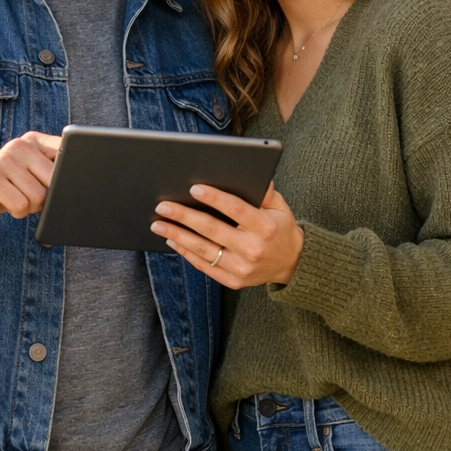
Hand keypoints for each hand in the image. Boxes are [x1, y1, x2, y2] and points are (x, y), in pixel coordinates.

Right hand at [0, 131, 60, 222]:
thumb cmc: (10, 186)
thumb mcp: (33, 171)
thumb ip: (54, 169)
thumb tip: (79, 181)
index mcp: (34, 141)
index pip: (66, 152)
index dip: (68, 174)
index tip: (63, 183)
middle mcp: (19, 145)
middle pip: (53, 180)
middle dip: (47, 197)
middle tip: (31, 195)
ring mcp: (3, 160)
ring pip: (38, 196)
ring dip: (30, 206)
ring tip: (17, 198)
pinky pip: (20, 205)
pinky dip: (17, 212)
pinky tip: (6, 203)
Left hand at [151, 183, 303, 288]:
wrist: (292, 264)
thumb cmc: (280, 228)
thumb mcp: (280, 207)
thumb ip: (265, 190)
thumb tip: (248, 170)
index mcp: (265, 227)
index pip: (236, 210)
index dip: (215, 199)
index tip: (194, 188)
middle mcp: (253, 249)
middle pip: (212, 230)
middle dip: (184, 216)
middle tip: (163, 206)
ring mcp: (242, 268)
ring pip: (203, 250)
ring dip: (177, 235)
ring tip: (158, 223)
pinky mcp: (233, 281)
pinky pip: (204, 266)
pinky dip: (186, 253)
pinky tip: (172, 240)